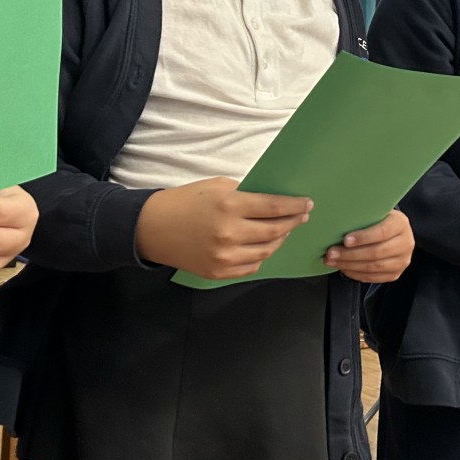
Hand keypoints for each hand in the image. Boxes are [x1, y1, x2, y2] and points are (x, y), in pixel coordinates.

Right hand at [135, 177, 311, 279]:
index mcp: (229, 206)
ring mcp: (224, 256)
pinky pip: (251, 266)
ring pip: (267, 251)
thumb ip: (245, 194)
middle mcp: (229, 233)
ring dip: (280, 240)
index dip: (295, 206)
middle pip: (275, 231)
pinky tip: (263, 245)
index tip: (307, 203)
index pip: (274, 207)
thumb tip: (273, 201)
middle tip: (301, 216)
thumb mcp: (216, 186)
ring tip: (284, 230)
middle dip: (293, 222)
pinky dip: (261, 255)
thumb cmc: (184, 202)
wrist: (152, 228)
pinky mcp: (218, 272)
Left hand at [326, 209, 413, 282]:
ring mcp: (402, 261)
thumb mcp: (376, 212)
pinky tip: (344, 268)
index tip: (345, 240)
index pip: (383, 232)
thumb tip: (338, 220)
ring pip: (374, 267)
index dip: (363, 237)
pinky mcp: (395, 273)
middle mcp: (405, 243)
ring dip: (350, 265)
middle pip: (376, 252)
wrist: (395, 232)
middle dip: (350, 254)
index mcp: (400, 223)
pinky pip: (374, 277)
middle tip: (331, 253)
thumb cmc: (379, 220)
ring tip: (333, 261)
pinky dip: (356, 274)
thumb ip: (364, 215)